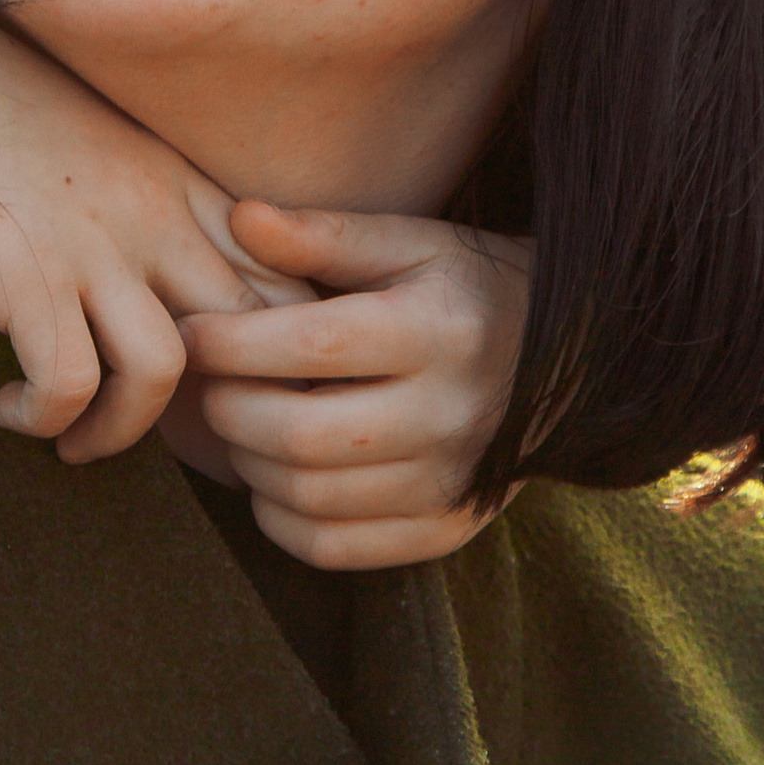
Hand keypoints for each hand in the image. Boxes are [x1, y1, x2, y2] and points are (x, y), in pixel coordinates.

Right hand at [0, 0, 310, 455]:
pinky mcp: (21, 274)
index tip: (236, 394)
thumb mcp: (96, 140)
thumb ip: (145, 198)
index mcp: (177, 181)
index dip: (282, 349)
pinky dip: (46, 419)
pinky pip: (66, 382)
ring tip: (80, 444)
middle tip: (172, 449)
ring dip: (125, 431)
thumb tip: (163, 281)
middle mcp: (152, 214)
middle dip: (226, 407)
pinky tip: (13, 413)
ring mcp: (89, 245)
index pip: (283, 274)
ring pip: (164, 371)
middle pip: (249, 329)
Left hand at [177, 203, 532, 570]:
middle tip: (210, 383)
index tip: (191, 332)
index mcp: (439, 331)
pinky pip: (335, 546)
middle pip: (300, 434)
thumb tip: (240, 218)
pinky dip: (282, 519)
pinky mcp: (447, 528)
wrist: (572, 362)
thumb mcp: (411, 243)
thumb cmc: (470, 289)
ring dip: (248, 464)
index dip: (232, 343)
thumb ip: (323, 235)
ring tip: (241, 422)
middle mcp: (450, 414)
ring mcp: (450, 481)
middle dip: (229, 408)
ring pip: (309, 495)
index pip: (313, 346)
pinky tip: (274, 477)